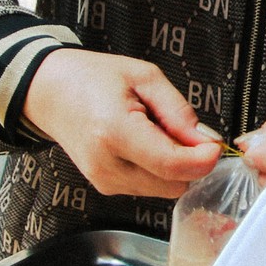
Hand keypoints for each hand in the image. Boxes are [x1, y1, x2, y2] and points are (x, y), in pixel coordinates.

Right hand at [23, 50, 222, 199]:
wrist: (50, 92)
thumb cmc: (91, 78)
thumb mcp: (143, 76)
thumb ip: (178, 110)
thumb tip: (204, 140)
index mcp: (114, 132)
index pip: (172, 165)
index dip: (203, 159)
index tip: (215, 144)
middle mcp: (107, 165)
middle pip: (174, 183)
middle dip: (188, 160)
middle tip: (178, 128)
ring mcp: (104, 181)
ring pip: (165, 188)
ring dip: (172, 165)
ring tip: (152, 131)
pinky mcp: (106, 186)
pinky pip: (150, 185)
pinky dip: (156, 168)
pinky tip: (142, 143)